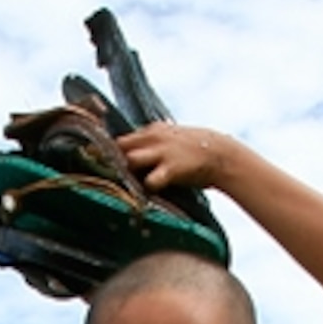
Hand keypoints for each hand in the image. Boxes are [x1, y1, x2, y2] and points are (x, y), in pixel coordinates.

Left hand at [116, 123, 237, 195]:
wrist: (222, 154)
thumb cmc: (195, 151)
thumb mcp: (171, 138)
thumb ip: (150, 143)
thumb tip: (131, 154)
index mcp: (152, 130)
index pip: (121, 139)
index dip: (108, 152)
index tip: (100, 163)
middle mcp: (153, 138)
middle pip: (119, 147)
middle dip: (111, 161)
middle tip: (106, 176)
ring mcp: (162, 153)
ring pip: (130, 160)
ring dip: (126, 173)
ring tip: (125, 185)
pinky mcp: (171, 169)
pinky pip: (150, 180)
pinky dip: (146, 188)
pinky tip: (147, 193)